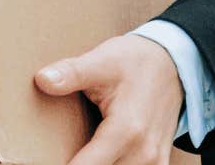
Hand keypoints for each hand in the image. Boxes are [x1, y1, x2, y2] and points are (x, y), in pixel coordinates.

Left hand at [35, 33, 182, 164]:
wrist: (174, 63)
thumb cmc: (135, 61)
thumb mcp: (101, 61)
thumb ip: (71, 73)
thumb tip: (42, 80)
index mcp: (126, 130)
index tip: (40, 162)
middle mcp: (143, 153)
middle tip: (53, 155)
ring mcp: (154, 161)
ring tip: (71, 155)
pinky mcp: (158, 163)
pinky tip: (97, 158)